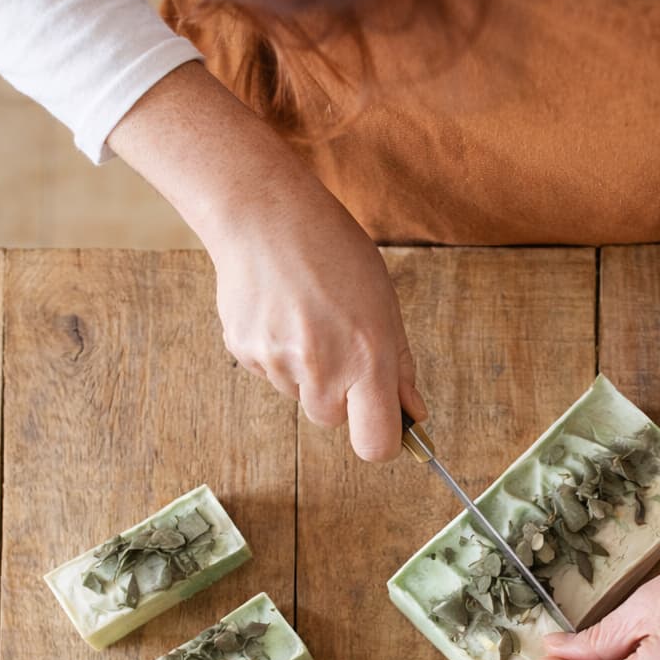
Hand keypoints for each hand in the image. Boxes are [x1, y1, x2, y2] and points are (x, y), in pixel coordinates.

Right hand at [106, 61, 426, 460]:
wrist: (264, 214)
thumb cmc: (333, 252)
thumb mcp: (384, 304)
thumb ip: (399, 366)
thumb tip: (415, 413)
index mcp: (367, 357)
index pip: (376, 445)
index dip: (382, 441)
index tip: (384, 423)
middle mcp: (322, 368)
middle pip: (333, 421)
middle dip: (341, 395)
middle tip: (339, 343)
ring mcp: (278, 363)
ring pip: (300, 396)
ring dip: (308, 370)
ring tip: (307, 316)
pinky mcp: (244, 352)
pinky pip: (271, 374)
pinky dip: (279, 353)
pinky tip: (282, 311)